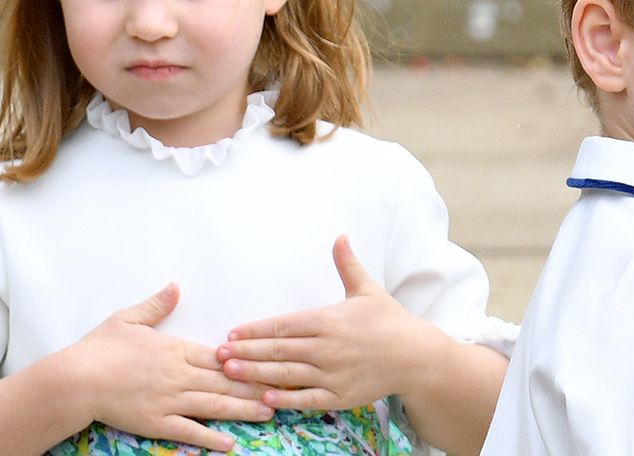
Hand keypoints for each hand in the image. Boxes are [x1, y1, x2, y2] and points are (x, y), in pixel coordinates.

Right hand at [63, 283, 274, 450]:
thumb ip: (157, 305)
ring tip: (269, 412)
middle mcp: (179, 375)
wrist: (75, 380)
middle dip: (256, 385)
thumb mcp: (128, 318)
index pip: (220, 356)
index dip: (248, 360)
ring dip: (244, 409)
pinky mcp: (157, 423)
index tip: (270, 360)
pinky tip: (230, 442)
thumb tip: (176, 287)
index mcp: (176, 350)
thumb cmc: (99, 348)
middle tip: (284, 388)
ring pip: (214, 405)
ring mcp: (170, 401)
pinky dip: (210, 437)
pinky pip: (189, 431)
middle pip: (226, 381)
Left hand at [217, 236, 444, 409]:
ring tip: (230, 373)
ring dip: (255, 374)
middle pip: (277, 350)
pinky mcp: (339, 396)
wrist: (415, 356)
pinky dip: (284, 399)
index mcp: (328, 320)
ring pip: (286, 374)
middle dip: (245, 352)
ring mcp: (332, 374)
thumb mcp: (367, 289)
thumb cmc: (389, 321)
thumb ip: (347, 264)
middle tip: (218, 354)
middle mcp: (326, 347)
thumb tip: (340, 235)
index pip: (283, 325)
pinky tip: (263, 398)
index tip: (233, 332)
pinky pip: (306, 399)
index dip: (255, 330)